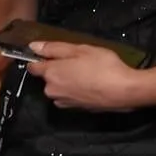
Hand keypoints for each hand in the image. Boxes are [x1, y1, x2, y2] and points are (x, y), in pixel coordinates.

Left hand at [24, 41, 143, 111]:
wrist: (122, 91)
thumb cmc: (102, 66)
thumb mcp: (80, 50)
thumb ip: (54, 48)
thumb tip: (33, 46)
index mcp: (50, 74)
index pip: (33, 67)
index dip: (38, 59)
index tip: (48, 55)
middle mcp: (51, 90)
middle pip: (48, 77)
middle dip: (58, 70)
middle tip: (79, 62)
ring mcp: (61, 101)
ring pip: (58, 87)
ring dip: (66, 81)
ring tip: (86, 74)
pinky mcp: (72, 109)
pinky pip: (68, 96)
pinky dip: (74, 90)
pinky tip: (89, 85)